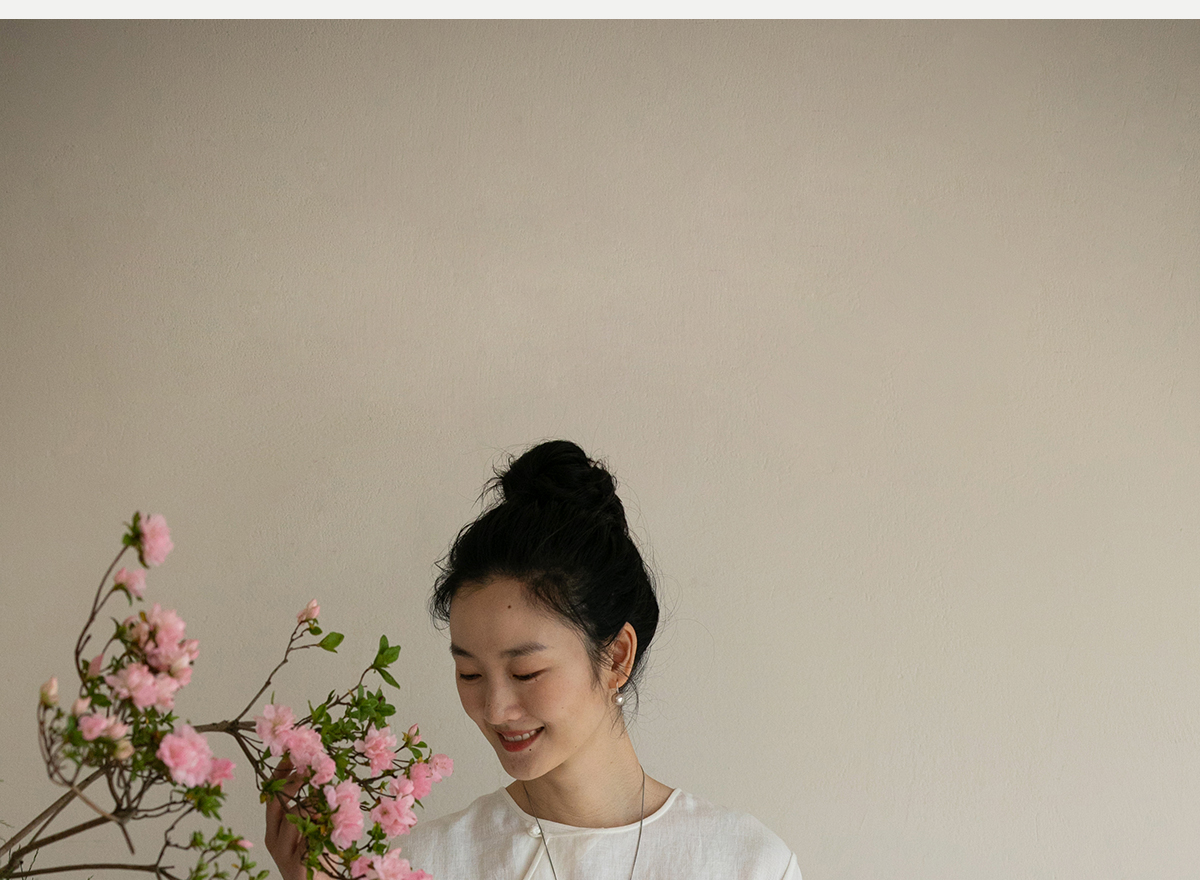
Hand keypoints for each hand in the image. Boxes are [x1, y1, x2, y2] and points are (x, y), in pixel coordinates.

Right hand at [264, 761, 331, 879]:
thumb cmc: (319, 858)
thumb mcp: (314, 828)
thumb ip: (313, 807)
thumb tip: (323, 776)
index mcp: (275, 829)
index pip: (271, 794)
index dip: (280, 773)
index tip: (291, 753)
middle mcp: (274, 839)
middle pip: (277, 801)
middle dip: (294, 780)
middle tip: (310, 766)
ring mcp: (283, 852)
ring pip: (296, 815)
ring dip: (315, 804)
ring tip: (331, 803)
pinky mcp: (296, 863)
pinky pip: (309, 834)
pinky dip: (323, 824)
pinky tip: (332, 823)